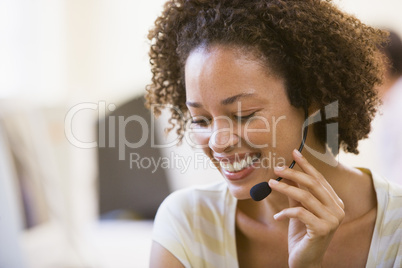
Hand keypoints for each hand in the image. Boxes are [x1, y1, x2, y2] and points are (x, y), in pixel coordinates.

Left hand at [268, 149, 344, 267]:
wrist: (305, 260)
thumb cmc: (302, 234)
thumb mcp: (299, 209)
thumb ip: (296, 193)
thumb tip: (286, 172)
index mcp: (335, 202)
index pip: (320, 179)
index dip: (306, 165)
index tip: (294, 152)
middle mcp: (338, 210)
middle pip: (313, 184)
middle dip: (293, 173)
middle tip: (277, 167)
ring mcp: (332, 220)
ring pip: (305, 197)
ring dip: (285, 188)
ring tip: (270, 184)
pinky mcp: (322, 229)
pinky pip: (300, 213)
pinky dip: (286, 212)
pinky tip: (277, 216)